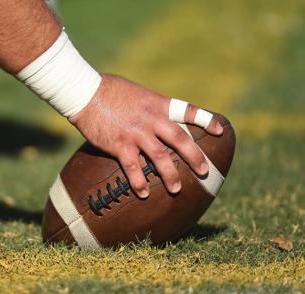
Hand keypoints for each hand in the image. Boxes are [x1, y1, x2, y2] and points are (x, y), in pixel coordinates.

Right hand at [69, 74, 222, 197]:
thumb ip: (149, 107)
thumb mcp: (136, 93)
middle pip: (180, 139)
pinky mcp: (119, 144)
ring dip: (170, 174)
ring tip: (176, 189)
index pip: (188, 111)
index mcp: (157, 104)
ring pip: (160, 157)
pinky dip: (139, 181)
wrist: (85, 92)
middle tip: (205, 171)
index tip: (220, 130)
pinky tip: (143, 193)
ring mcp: (136, 133)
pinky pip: (133, 167)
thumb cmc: (108, 89)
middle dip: (194, 156)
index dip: (206, 120)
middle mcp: (151, 119)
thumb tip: (156, 117)